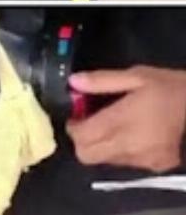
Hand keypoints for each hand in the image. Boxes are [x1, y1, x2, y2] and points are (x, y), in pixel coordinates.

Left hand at [67, 66, 185, 171]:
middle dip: (81, 140)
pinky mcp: (154, 166)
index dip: (72, 126)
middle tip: (88, 123)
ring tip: (111, 126)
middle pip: (86, 154)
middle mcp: (129, 145)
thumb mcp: (136, 75)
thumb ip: (102, 80)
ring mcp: (142, 159)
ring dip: (100, 146)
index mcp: (122, 121)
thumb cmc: (169, 88)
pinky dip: (119, 151)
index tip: (76, 114)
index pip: (81, 136)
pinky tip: (130, 136)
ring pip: (104, 160)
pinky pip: (125, 163)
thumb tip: (73, 82)